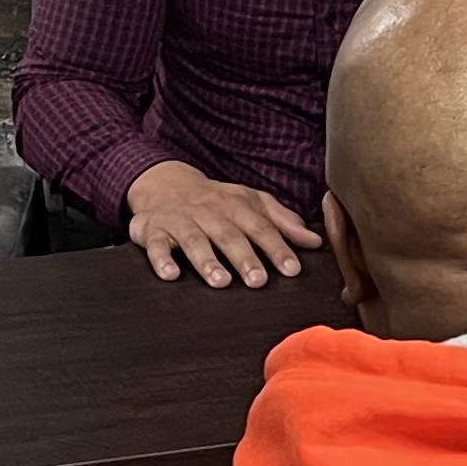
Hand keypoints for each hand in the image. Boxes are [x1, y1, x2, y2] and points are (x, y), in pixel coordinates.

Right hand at [123, 161, 319, 288]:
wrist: (165, 184)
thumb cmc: (215, 200)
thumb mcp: (250, 202)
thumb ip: (282, 222)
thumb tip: (314, 241)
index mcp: (235, 206)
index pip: (260, 227)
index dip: (276, 248)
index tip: (291, 269)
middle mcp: (209, 212)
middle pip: (228, 235)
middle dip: (244, 257)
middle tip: (258, 281)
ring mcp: (180, 221)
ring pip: (194, 240)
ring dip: (207, 260)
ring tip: (221, 281)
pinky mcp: (153, 230)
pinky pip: (155, 245)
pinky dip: (161, 260)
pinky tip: (171, 275)